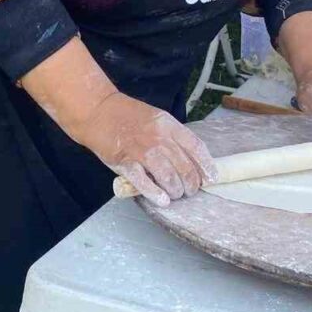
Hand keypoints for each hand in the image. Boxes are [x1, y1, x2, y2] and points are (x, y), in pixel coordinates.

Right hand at [75, 93, 217, 206]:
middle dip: (191, 184)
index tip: (212, 178)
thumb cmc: (129, 116)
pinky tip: (162, 200)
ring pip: (168, 177)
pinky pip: (144, 182)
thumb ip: (172, 136)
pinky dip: (156, 194)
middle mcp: (159, 138)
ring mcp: (142, 150)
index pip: (195, 147)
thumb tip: (190, 158)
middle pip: (184, 166)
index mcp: (168, 125)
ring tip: (175, 194)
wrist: (99, 111)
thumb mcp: (157, 118)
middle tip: (190, 190)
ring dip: (176, 190)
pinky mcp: (125, 162)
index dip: (206, 165)